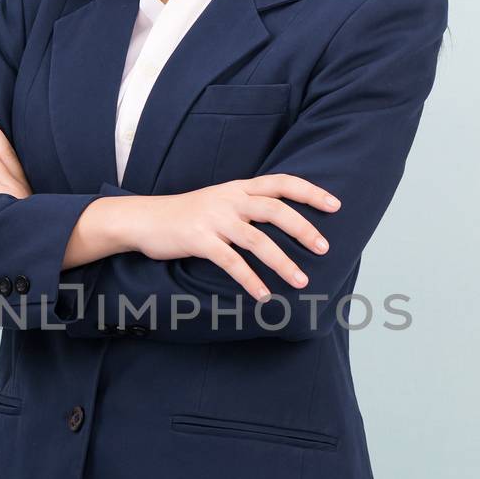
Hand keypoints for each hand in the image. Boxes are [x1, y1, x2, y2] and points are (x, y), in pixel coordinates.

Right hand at [120, 175, 341, 301]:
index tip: (335, 205)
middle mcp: (230, 200)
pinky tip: (264, 295)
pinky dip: (250, 280)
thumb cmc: (186, 215)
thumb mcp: (219, 201)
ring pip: (257, 240)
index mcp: (238, 188)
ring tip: (302, 281)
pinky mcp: (199, 240)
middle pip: (276, 210)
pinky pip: (231, 263)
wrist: (144, 219)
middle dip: (304, 229)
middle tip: (325, 248)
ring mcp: (214, 219)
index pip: (282, 183)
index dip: (310, 192)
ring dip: (283, 262)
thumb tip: (282, 221)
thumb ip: (247, 206)